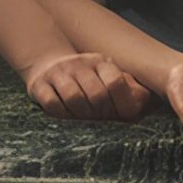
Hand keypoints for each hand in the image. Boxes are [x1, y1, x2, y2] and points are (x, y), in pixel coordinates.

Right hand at [22, 51, 153, 121]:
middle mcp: (79, 64)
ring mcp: (58, 73)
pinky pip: (52, 104)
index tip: (119, 114)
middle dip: (101, 113)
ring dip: (81, 115)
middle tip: (99, 119)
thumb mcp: (106, 76)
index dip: (120, 103)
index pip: (116, 82)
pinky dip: (61, 114)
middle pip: (96, 95)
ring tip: (82, 118)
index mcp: (101, 62)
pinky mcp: (39, 84)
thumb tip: (143, 99)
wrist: (47, 65)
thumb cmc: (86, 79)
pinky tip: (65, 115)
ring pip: (74, 98)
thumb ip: (127, 87)